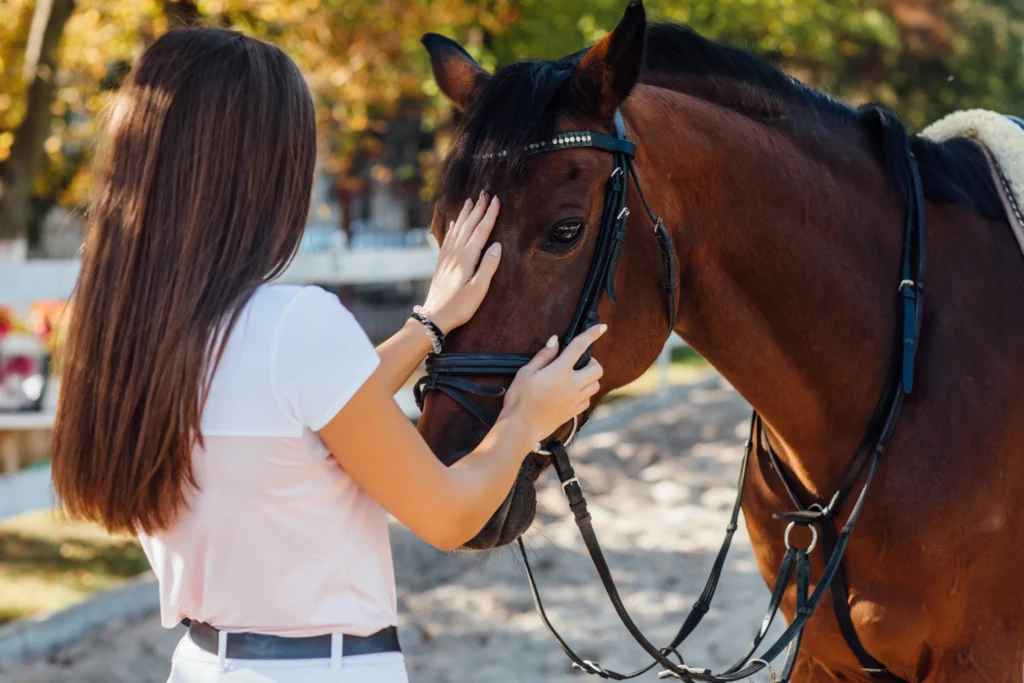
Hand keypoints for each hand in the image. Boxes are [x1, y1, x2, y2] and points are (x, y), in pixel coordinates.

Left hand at [421, 192, 500, 332]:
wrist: (434, 317)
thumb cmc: (459, 307)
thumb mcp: (478, 290)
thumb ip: (488, 266)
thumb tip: (497, 245)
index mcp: (467, 258)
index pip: (481, 231)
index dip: (489, 215)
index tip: (496, 200)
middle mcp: (455, 254)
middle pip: (468, 226)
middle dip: (477, 209)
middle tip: (484, 193)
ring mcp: (447, 258)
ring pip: (457, 230)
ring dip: (464, 214)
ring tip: (469, 201)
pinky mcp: (441, 264)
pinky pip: (447, 239)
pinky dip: (451, 228)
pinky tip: (452, 223)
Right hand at [501, 325, 606, 446]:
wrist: (521, 427)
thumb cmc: (520, 399)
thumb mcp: (526, 372)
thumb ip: (544, 356)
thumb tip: (555, 341)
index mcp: (560, 371)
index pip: (580, 347)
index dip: (592, 334)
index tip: (602, 327)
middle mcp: (572, 385)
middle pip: (597, 369)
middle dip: (593, 362)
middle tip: (580, 362)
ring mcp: (575, 400)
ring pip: (595, 385)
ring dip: (590, 378)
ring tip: (577, 377)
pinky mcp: (574, 412)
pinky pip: (588, 399)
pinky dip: (585, 393)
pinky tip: (573, 392)